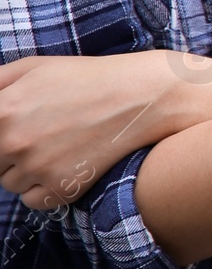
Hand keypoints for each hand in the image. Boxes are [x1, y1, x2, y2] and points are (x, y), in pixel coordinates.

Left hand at [0, 52, 178, 209]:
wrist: (140, 98)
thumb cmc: (86, 78)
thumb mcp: (33, 67)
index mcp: (3, 110)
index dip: (1, 135)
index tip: (15, 134)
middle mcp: (15, 142)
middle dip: (8, 151)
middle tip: (40, 134)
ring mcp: (38, 168)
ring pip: (9, 183)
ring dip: (25, 170)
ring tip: (56, 146)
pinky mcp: (61, 189)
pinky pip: (32, 200)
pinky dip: (42, 189)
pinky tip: (63, 165)